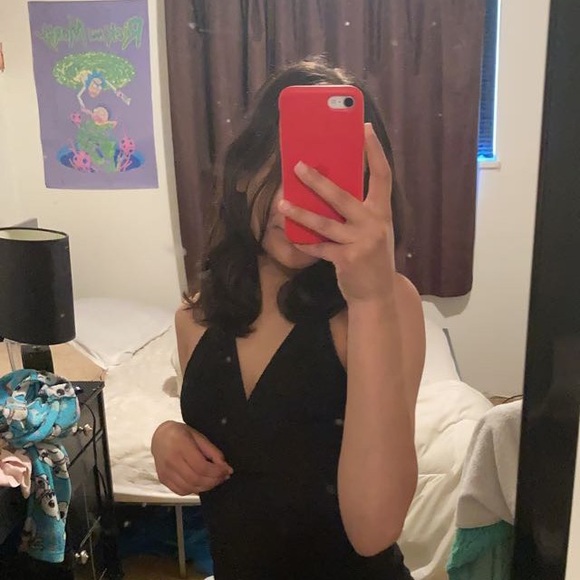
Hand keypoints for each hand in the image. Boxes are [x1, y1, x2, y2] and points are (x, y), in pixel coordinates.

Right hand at [151, 421, 233, 495]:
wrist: (160, 436)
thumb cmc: (181, 434)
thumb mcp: (199, 437)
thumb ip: (213, 452)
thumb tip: (225, 467)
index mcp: (181, 446)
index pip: (201, 467)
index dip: (217, 472)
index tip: (226, 471)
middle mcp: (171, 461)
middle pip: (196, 479)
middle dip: (213, 481)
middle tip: (222, 477)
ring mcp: (165, 472)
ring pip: (189, 488)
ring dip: (205, 487)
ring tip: (214, 480)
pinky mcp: (163, 479)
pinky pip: (181, 491)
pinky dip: (193, 490)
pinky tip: (200, 483)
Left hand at [278, 123, 395, 303]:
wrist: (377, 295)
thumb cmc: (372, 257)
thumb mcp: (373, 230)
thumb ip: (360, 212)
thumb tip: (329, 189)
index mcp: (383, 212)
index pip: (383, 175)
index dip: (374, 151)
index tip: (364, 128)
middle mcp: (374, 224)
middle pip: (343, 196)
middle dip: (318, 181)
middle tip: (298, 166)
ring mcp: (361, 242)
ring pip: (324, 223)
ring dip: (301, 212)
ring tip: (282, 204)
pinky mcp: (346, 259)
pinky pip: (319, 247)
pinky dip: (305, 242)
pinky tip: (292, 237)